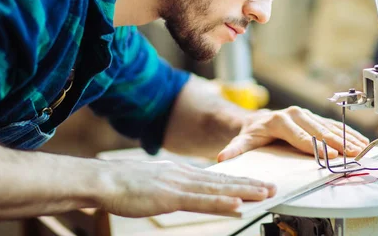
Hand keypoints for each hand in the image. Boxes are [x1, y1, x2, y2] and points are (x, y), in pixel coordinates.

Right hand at [98, 159, 275, 216]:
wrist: (104, 180)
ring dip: (243, 191)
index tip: (257, 182)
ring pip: (218, 189)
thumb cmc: (123, 184)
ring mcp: (179, 185)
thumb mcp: (154, 182)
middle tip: (273, 186)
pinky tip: (236, 204)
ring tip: (264, 194)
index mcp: (181, 172)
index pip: (216, 177)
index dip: (239, 180)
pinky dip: (220, 203)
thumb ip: (171, 186)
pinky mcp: (170, 197)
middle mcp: (184, 175)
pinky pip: (200, 201)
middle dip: (250, 183)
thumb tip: (181, 192)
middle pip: (223, 180)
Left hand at [217, 106, 369, 161]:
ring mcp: (306, 114)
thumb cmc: (252, 133)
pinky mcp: (314, 117)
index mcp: (279, 120)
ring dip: (347, 138)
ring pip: (330, 127)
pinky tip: (361, 142)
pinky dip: (348, 133)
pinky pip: (334, 125)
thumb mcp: (243, 141)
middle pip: (319, 131)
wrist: (257, 120)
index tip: (331, 155)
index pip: (301, 137)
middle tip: (353, 154)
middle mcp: (295, 113)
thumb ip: (235, 149)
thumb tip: (223, 156)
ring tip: (363, 149)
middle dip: (338, 144)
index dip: (317, 147)